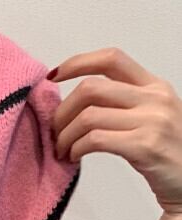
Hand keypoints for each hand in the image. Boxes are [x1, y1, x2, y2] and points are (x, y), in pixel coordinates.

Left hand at [48, 47, 181, 219]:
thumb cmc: (168, 152)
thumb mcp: (151, 117)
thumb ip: (122, 104)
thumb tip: (75, 102)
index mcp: (154, 86)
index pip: (112, 59)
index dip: (78, 63)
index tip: (54, 76)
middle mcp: (154, 98)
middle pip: (91, 88)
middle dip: (62, 111)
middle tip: (54, 132)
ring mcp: (151, 121)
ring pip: (88, 116)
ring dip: (64, 135)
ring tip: (62, 150)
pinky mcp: (144, 146)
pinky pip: (94, 140)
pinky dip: (75, 149)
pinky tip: (73, 157)